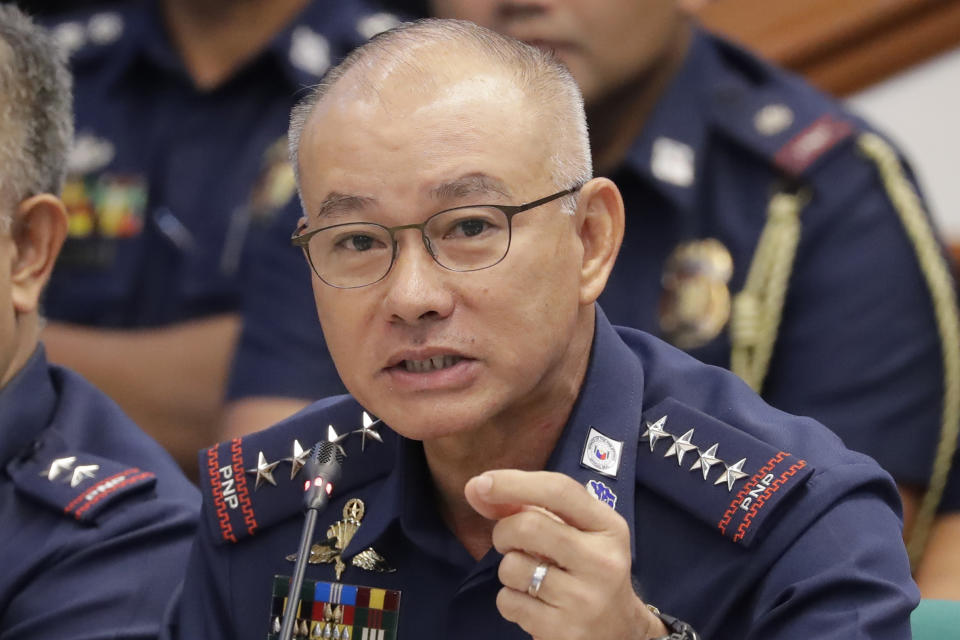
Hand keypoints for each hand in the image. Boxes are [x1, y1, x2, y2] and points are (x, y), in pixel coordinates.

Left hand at [464, 469, 666, 639]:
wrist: (618, 630)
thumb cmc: (586, 568)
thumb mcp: (577, 532)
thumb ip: (532, 507)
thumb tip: (477, 489)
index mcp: (608, 526)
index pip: (559, 491)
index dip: (513, 483)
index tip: (481, 484)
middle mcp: (601, 561)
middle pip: (528, 526)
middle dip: (503, 532)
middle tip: (508, 543)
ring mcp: (584, 599)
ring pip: (512, 567)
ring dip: (508, 570)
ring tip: (530, 577)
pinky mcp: (563, 630)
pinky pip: (508, 602)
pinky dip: (510, 599)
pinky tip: (533, 603)